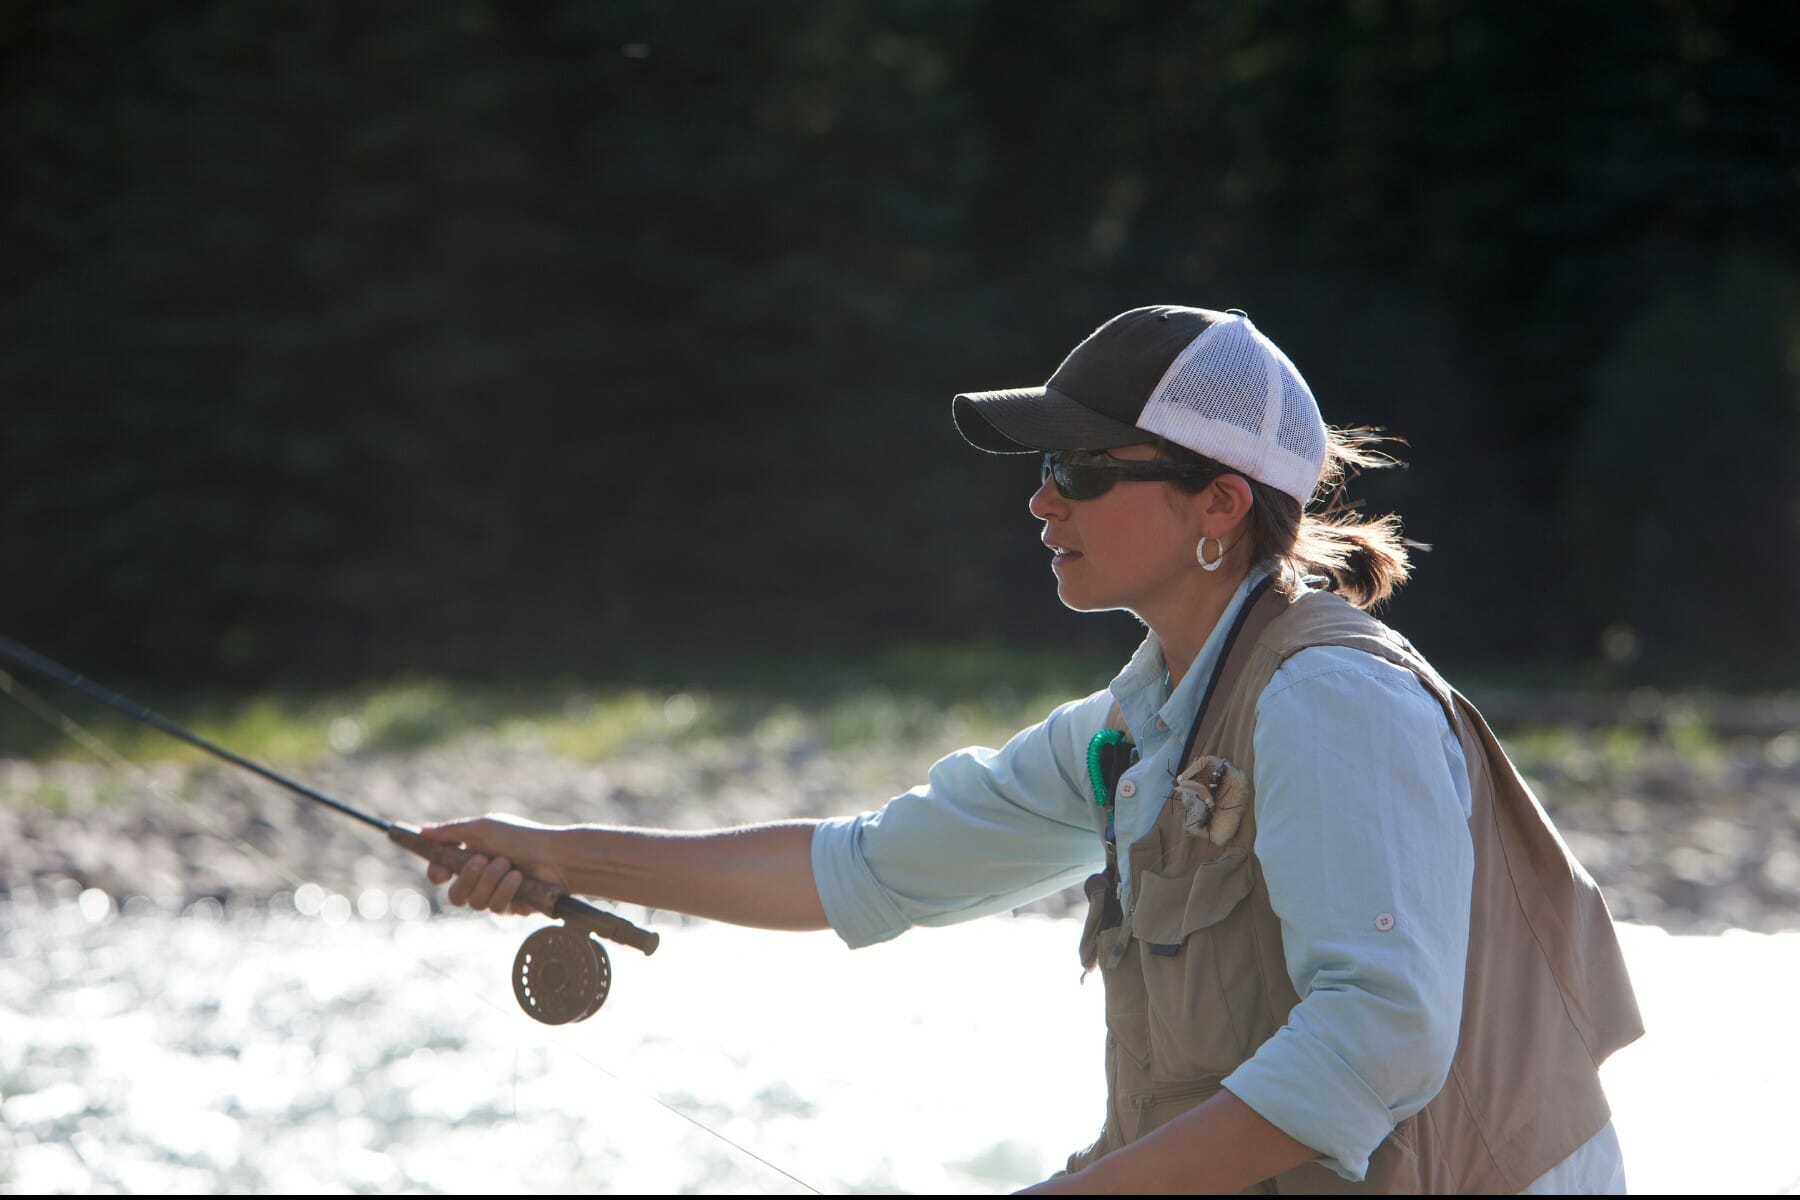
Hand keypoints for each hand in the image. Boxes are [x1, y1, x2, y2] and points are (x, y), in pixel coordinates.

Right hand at [420, 813, 569, 915]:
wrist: (556, 855)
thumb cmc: (522, 837)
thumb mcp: (484, 828)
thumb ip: (452, 832)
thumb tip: (422, 831)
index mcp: (470, 856)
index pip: (441, 873)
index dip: (436, 874)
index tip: (440, 872)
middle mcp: (480, 878)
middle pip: (454, 895)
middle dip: (467, 877)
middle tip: (483, 859)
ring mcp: (494, 894)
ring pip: (474, 903)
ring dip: (490, 881)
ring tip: (508, 864)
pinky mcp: (510, 907)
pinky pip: (495, 908)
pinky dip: (505, 890)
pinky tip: (518, 878)